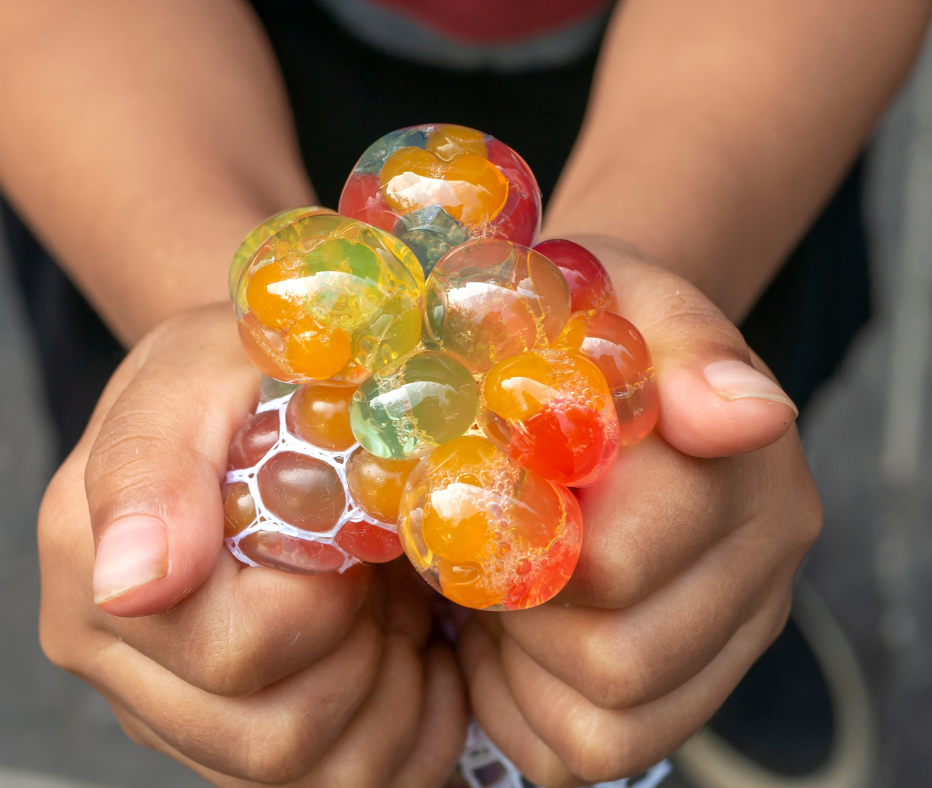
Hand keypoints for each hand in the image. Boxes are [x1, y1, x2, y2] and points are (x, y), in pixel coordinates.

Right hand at [38, 305, 466, 786]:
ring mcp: (167, 707)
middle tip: (391, 577)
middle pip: (272, 740)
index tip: (362, 540)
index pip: (237, 652)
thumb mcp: (207, 371)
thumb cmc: (238, 375)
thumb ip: (157, 465)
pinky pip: (329, 784)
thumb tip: (135, 582)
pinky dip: (400, 730)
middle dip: (370, 658)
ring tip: (398, 610)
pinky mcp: (219, 732)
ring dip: (392, 696)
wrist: (246, 401)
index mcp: (97, 567)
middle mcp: (114, 657)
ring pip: (307, 776)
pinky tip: (407, 655)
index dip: (331, 604)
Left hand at [458, 236, 820, 786]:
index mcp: (744, 470)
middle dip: (520, 611)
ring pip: (611, 722)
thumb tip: (750, 413)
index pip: (617, 562)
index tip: (478, 492)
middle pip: (616, 658)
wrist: (602, 364)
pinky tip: (516, 638)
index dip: (520, 544)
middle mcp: (760, 565)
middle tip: (483, 549)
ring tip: (502, 589)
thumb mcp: (617, 300)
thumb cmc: (589, 328)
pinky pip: (596, 749)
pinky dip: (530, 708)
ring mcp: (731, 635)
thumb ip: (684, 347)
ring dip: (525, 665)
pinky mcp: (691, 687)